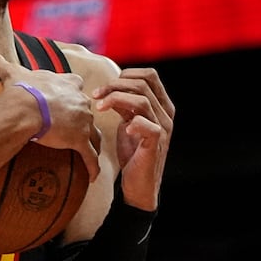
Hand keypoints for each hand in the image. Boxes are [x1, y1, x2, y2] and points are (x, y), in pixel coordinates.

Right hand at [0, 53, 100, 181]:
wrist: (25, 108)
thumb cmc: (21, 90)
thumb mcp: (12, 73)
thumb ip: (2, 64)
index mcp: (67, 84)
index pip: (76, 84)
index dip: (73, 92)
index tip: (68, 98)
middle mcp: (80, 101)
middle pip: (87, 110)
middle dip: (83, 118)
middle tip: (76, 128)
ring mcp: (82, 121)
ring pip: (94, 134)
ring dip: (92, 142)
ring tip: (89, 151)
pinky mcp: (79, 140)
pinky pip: (90, 156)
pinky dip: (93, 166)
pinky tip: (93, 177)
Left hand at [91, 67, 173, 210]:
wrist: (138, 185)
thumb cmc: (132, 152)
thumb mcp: (128, 122)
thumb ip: (124, 105)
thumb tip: (110, 87)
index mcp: (161, 105)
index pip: (149, 75)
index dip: (125, 75)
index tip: (105, 87)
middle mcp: (166, 114)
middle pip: (143, 83)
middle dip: (115, 85)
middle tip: (95, 95)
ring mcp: (163, 128)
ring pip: (142, 100)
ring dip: (116, 99)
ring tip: (99, 107)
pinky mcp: (156, 144)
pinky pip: (148, 126)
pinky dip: (133, 123)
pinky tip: (122, 128)